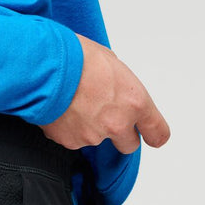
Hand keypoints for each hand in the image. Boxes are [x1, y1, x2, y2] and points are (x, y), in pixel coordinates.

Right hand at [40, 33, 169, 153]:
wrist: (48, 70)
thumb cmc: (79, 59)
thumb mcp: (113, 64)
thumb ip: (120, 87)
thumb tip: (114, 92)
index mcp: (134, 102)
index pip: (156, 131)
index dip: (155, 135)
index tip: (154, 137)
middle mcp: (116, 124)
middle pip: (128, 145)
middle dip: (121, 135)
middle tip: (108, 118)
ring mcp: (93, 137)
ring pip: (96, 139)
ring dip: (89, 126)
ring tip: (75, 103)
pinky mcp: (71, 143)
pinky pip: (74, 139)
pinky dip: (69, 128)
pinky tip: (63, 110)